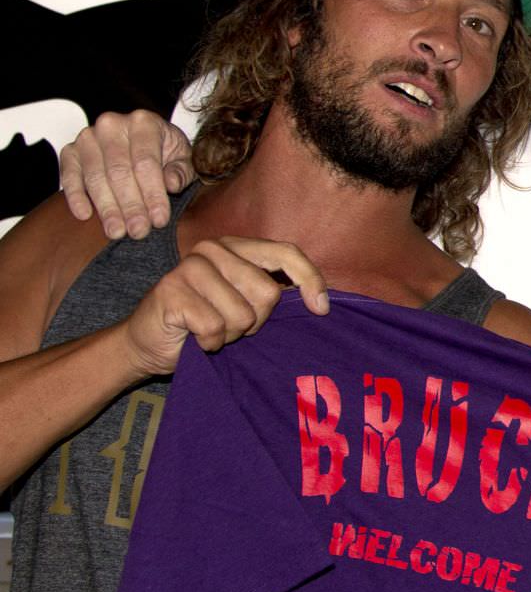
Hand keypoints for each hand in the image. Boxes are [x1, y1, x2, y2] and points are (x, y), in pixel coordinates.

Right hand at [59, 110, 192, 240]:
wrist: (144, 140)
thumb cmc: (167, 152)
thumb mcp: (183, 159)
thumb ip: (181, 171)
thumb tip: (172, 184)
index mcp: (145, 122)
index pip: (146, 163)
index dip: (152, 194)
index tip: (159, 220)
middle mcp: (112, 124)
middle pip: (119, 171)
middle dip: (130, 206)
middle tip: (138, 231)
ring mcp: (88, 137)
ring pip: (95, 176)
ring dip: (106, 207)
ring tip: (116, 231)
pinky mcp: (71, 150)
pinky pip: (69, 174)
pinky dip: (75, 196)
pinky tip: (85, 215)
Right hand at [122, 237, 329, 375]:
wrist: (147, 345)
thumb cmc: (203, 324)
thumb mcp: (245, 303)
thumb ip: (272, 292)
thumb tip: (321, 302)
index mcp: (236, 247)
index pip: (287, 253)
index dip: (310, 280)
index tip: (321, 309)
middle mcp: (213, 249)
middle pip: (267, 293)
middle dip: (255, 322)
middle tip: (230, 326)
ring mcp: (190, 267)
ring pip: (242, 315)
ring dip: (230, 335)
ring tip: (210, 330)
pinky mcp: (171, 291)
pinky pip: (215, 328)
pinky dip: (209, 343)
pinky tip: (194, 338)